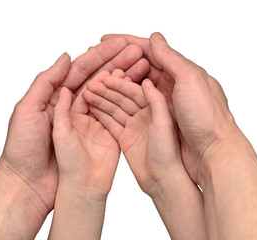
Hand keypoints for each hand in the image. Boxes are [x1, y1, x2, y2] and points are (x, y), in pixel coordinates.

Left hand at [0, 36, 149, 216]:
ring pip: (111, 96)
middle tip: (136, 51)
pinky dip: (129, 103)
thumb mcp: (27, 110)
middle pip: (100, 80)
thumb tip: (66, 58)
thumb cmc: (23, 149)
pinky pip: (117, 116)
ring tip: (143, 65)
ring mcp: (91, 122)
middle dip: (118, 63)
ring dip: (127, 80)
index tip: (118, 44)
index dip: (100, 56)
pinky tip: (140, 89)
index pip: (82, 71)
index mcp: (57, 98)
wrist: (31, 186)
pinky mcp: (102, 137)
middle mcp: (76, 108)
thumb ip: (46, 83)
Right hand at [83, 74, 180, 194]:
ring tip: (86, 93)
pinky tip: (90, 108)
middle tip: (91, 85)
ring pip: (115, 110)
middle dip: (107, 91)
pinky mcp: (126, 139)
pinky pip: (111, 124)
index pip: (135, 91)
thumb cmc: (169, 152)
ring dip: (101, 102)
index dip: (119, 83)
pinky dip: (101, 116)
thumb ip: (156, 100)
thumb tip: (146, 81)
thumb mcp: (165, 123)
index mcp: (157, 108)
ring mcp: (134, 127)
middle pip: (122, 99)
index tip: (105, 77)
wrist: (163, 179)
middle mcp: (145, 115)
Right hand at [102, 33, 236, 183]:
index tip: (107, 39)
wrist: (210, 157)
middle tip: (92, 62)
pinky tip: (94, 105)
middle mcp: (164, 94)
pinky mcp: (143, 132)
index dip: (127, 46)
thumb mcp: (191, 80)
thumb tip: (155, 38)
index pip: (148, 56)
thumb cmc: (207, 118)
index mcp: (177, 78)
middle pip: (132, 77)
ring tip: (88, 85)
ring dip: (105, 91)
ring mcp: (152, 114)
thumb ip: (171, 59)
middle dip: (112, 70)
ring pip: (123, 97)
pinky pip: (120, 118)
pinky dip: (106, 111)